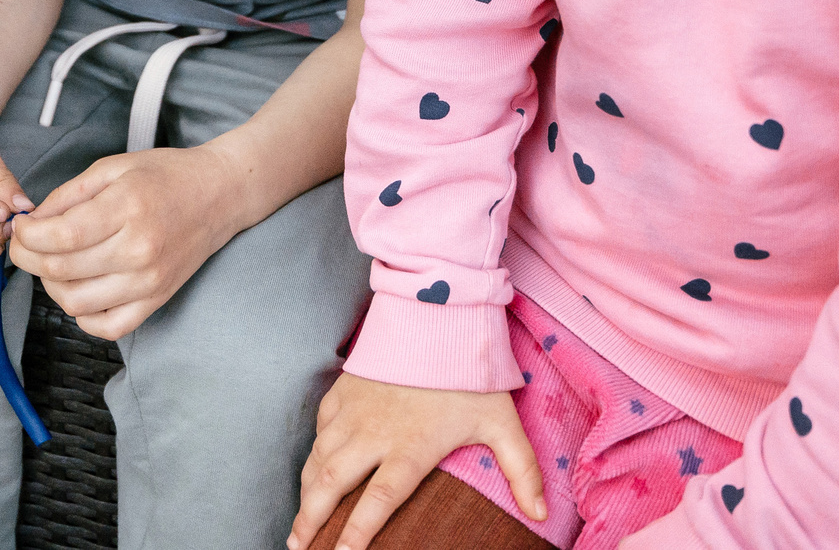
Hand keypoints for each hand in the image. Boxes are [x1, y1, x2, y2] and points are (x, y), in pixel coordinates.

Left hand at [6, 144, 246, 340]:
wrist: (219, 195)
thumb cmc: (166, 176)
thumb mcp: (112, 167)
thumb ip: (68, 195)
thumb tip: (31, 222)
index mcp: (126, 209)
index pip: (59, 237)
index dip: (25, 236)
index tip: (20, 227)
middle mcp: (138, 250)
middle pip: (61, 270)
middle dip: (28, 258)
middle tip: (25, 244)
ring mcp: (149, 282)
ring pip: (75, 303)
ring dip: (51, 285)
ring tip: (54, 263)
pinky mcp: (156, 301)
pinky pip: (106, 327)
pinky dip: (82, 315)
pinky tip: (80, 289)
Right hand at [289, 374, 543, 549]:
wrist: (433, 313)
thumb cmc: (467, 373)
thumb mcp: (502, 421)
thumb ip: (522, 469)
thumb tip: (540, 513)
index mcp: (411, 446)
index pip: (379, 499)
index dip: (356, 533)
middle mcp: (374, 432)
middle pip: (332, 484)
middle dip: (311, 519)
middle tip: (298, 548)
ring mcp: (354, 411)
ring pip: (319, 459)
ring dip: (305, 494)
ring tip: (298, 524)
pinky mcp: (343, 391)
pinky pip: (319, 430)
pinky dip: (312, 456)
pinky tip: (311, 473)